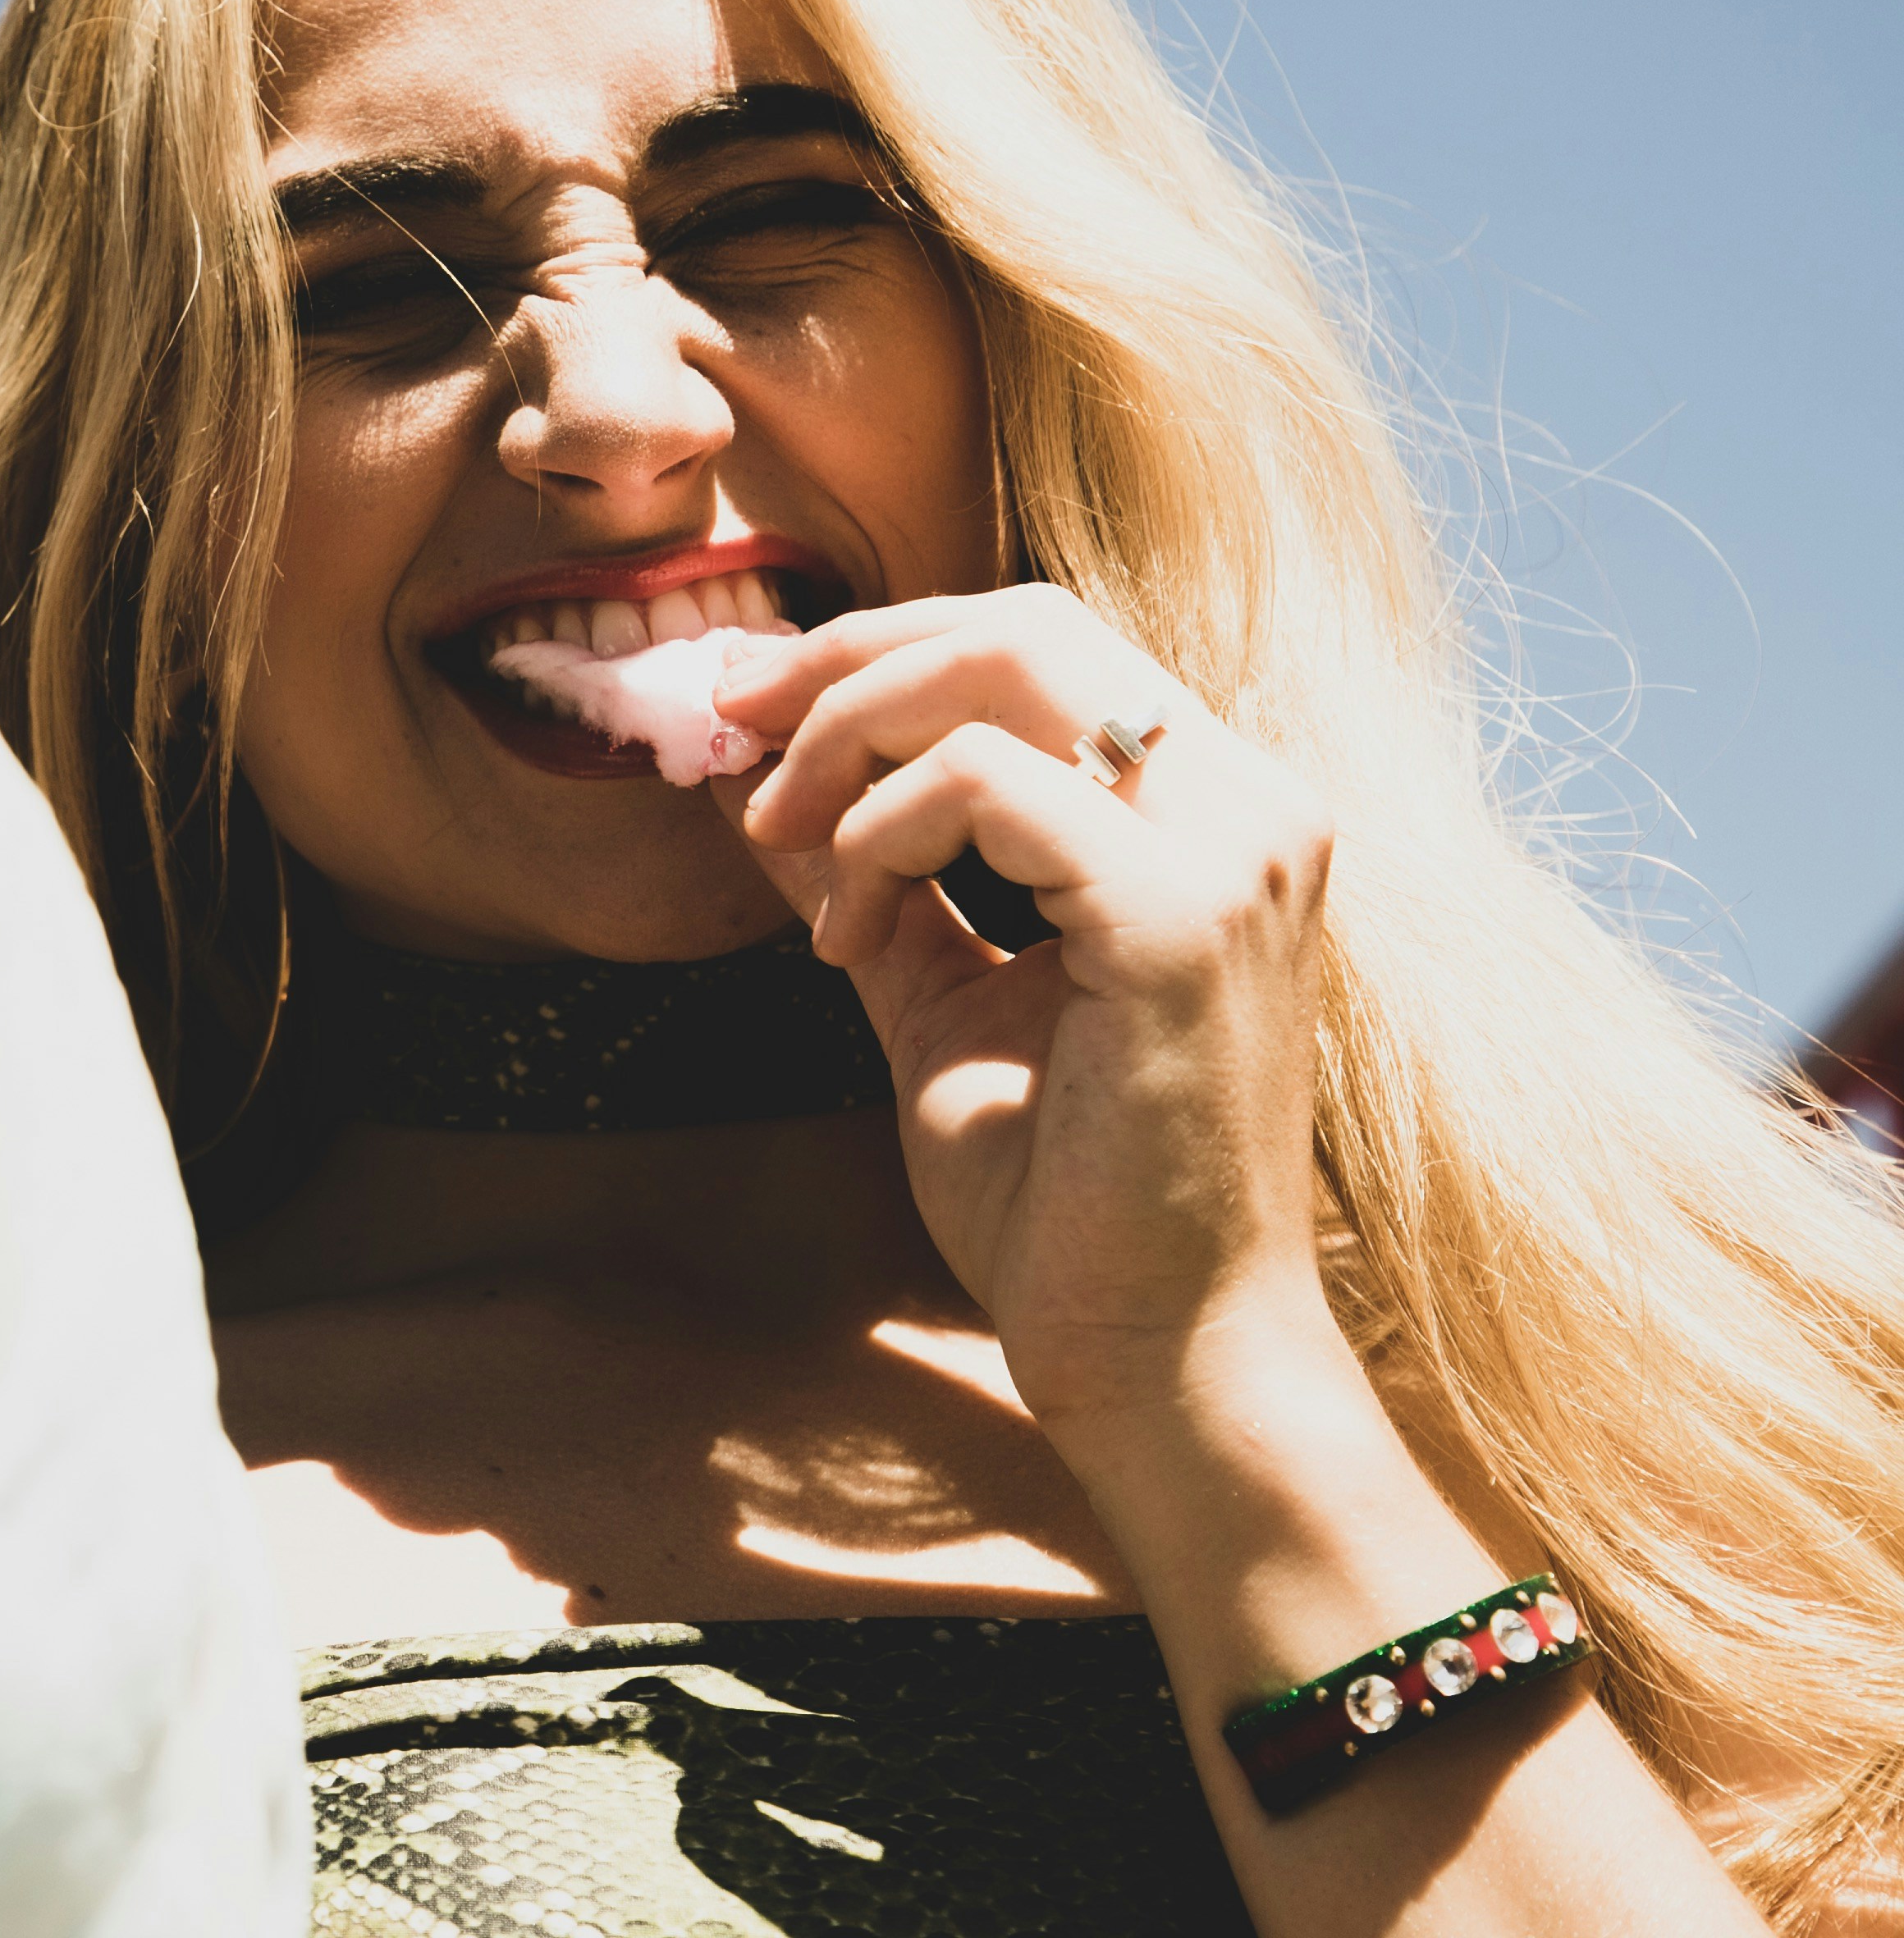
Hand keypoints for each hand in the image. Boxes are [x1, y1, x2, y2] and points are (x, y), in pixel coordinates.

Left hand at [708, 583, 1342, 1435]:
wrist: (1155, 1353)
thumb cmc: (1065, 1196)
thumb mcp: (934, 990)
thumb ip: (864, 871)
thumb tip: (748, 779)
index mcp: (1213, 811)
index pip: (1038, 644)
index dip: (876, 649)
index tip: (742, 707)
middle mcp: (1250, 804)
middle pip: (1022, 625)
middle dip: (846, 660)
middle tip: (728, 732)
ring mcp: (1235, 851)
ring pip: (1004, 669)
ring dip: (846, 744)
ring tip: (786, 853)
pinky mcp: (1182, 915)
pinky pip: (985, 781)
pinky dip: (881, 835)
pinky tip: (851, 941)